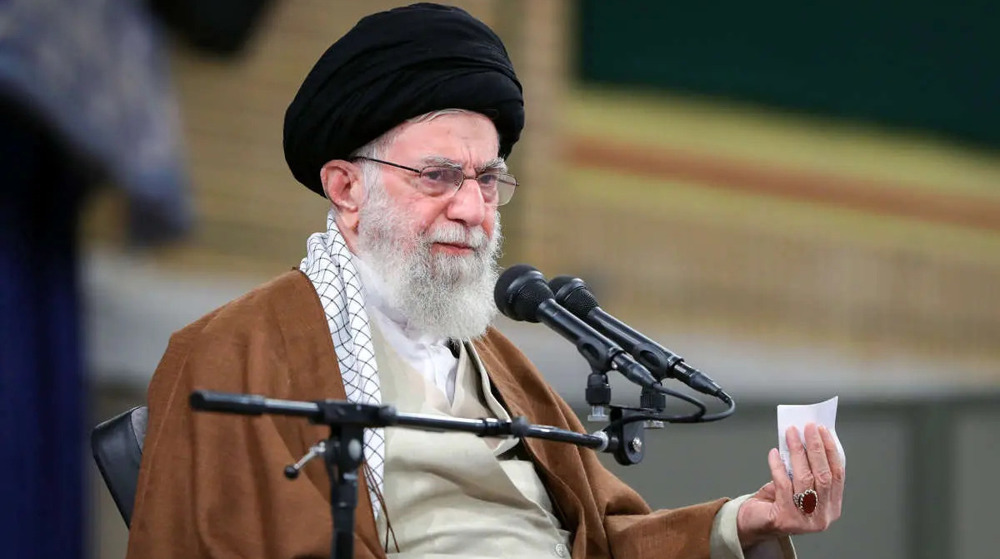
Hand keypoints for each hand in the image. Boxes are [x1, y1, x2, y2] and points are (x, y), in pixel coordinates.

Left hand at [736, 423, 844, 546]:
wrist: (754, 524)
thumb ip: (807, 469)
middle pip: (823, 476)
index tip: (822, 431)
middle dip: (816, 448)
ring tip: (791, 434)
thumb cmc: (776, 503)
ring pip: (804, 478)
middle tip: (808, 428)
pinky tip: (774, 453)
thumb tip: (806, 438)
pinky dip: (778, 466)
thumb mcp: (799, 486)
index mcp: (831, 507)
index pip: (837, 475)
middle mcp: (822, 516)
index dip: (830, 450)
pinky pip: (783, 484)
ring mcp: (805, 519)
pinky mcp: (786, 518)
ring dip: (797, 452)